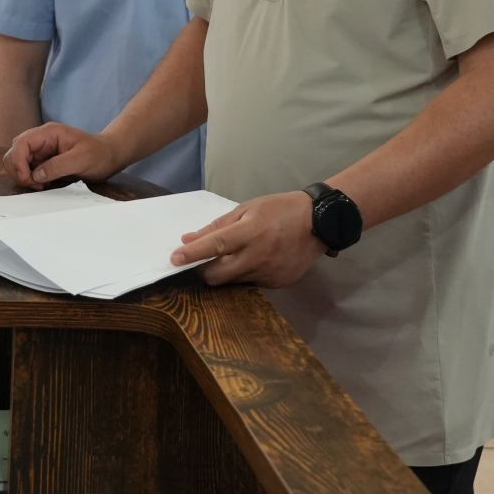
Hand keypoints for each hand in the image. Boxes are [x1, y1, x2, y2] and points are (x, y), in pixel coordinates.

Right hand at [3, 122, 120, 188]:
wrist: (109, 156)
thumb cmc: (99, 154)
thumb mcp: (81, 160)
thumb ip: (57, 166)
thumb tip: (36, 175)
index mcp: (49, 133)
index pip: (21, 143)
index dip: (18, 161)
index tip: (28, 178)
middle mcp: (41, 140)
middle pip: (14, 152)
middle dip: (18, 170)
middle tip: (35, 185)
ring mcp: (41, 151)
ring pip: (18, 162)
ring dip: (23, 176)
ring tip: (40, 186)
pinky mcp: (43, 162)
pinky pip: (27, 170)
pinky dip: (30, 179)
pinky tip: (43, 185)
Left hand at [170, 191, 322, 288]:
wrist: (319, 223)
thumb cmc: (280, 209)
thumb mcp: (247, 209)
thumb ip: (218, 226)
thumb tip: (189, 239)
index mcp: (250, 232)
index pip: (215, 246)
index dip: (192, 254)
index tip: (173, 258)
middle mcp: (258, 256)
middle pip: (217, 275)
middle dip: (204, 270)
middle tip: (202, 260)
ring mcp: (269, 274)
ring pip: (233, 281)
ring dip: (226, 271)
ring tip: (236, 254)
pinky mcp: (277, 284)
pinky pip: (251, 283)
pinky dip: (245, 273)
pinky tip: (257, 259)